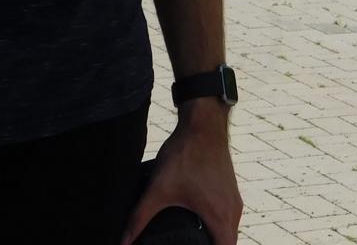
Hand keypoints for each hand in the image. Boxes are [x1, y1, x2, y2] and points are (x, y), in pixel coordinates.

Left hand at [119, 103, 239, 244]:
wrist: (203, 123)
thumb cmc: (186, 154)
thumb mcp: (159, 189)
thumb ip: (139, 218)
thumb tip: (123, 241)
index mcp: (219, 216)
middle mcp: (232, 210)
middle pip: (229, 244)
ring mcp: (234, 198)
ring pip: (230, 231)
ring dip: (216, 240)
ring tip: (194, 244)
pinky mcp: (231, 189)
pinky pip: (230, 218)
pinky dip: (219, 227)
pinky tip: (201, 225)